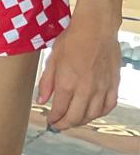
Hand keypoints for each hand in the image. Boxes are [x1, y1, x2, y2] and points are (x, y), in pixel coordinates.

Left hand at [36, 16, 119, 130]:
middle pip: (75, 117)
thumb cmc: (72, 40)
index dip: (53, 119)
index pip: (59, 110)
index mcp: (67, 83)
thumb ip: (46, 83)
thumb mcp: (52, 60)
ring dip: (81, 121)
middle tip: (59, 125)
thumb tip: (41, 100)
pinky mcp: (113, 84)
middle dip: (65, 124)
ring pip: (92, 115)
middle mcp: (85, 89)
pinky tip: (93, 112)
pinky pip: (109, 106)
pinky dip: (100, 113)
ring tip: (73, 120)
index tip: (50, 121)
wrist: (96, 29)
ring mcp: (102, 88)